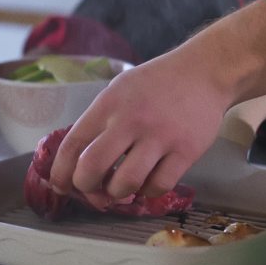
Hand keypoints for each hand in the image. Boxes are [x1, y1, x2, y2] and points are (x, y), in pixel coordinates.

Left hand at [48, 0, 265, 199]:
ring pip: (125, 183)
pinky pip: (158, 186)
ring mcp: (159, 137)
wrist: (205, 71)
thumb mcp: (119, 90)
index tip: (59, 185)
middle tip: (91, 190)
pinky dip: (147, 192)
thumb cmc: (157, 83)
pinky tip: (147, 184)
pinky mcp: (185, 151)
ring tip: (120, 188)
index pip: (73, 143)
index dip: (60, 171)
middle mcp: (130, 120)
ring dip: (117, 193)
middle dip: (85, 187)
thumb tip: (74, 159)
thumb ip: (99, 120)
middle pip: (92, 167)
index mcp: (108, 104)